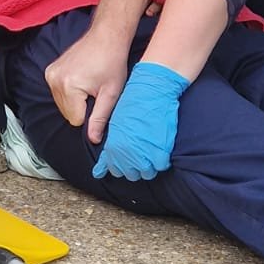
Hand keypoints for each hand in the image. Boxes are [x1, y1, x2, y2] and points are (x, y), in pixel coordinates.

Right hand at [45, 28, 130, 134]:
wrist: (106, 36)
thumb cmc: (113, 62)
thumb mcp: (111, 93)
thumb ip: (100, 118)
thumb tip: (93, 141)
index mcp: (69, 87)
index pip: (76, 120)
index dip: (90, 113)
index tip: (99, 97)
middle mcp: (55, 80)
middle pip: (67, 113)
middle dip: (82, 107)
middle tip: (95, 89)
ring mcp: (50, 74)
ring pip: (62, 104)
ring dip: (75, 100)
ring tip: (89, 83)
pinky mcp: (50, 70)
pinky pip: (58, 93)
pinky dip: (69, 91)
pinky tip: (81, 78)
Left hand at [91, 62, 188, 181]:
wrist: (152, 89)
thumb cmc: (134, 103)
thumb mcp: (116, 124)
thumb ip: (112, 146)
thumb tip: (102, 166)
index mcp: (114, 147)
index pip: (114, 169)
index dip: (120, 166)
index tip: (123, 165)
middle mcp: (127, 154)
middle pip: (131, 173)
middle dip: (135, 167)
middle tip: (140, 156)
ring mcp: (144, 154)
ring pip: (146, 172)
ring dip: (148, 166)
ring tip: (151, 154)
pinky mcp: (161, 151)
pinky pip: (161, 166)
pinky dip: (161, 161)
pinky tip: (160, 152)